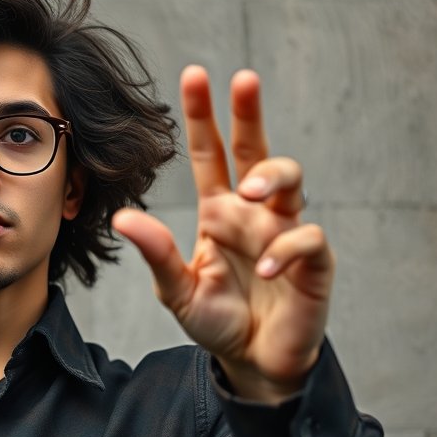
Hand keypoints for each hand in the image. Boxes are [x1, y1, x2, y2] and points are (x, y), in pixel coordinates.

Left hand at [112, 66, 333, 403]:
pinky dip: (285, 250)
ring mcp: (284, 232)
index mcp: (219, 210)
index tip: (195, 75)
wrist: (252, 362)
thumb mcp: (175, 289)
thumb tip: (123, 217)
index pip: (211, 153)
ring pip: (291, 180)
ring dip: (272, 176)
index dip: (204, 115)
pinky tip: (263, 273)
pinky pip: (306, 239)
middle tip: (244, 78)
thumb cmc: (217, 320)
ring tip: (250, 191)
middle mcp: (254, 212)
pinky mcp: (312, 262)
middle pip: (256, 149)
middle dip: (250, 113)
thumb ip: (156, 253)